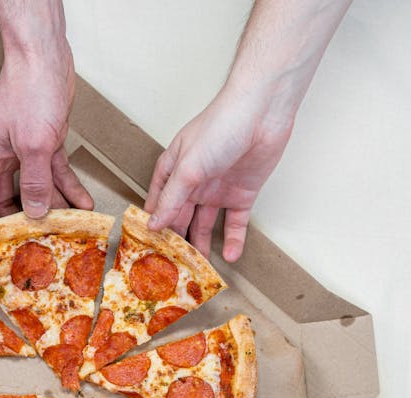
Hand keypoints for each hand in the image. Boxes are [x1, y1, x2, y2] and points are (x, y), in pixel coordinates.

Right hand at [0, 39, 91, 225]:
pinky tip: (83, 203)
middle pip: (9, 200)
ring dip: (54, 207)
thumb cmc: (29, 90)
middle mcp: (4, 157)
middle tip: (39, 242)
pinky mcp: (47, 143)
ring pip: (37, 189)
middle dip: (23, 222)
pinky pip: (57, 174)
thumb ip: (36, 181)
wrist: (45, 57)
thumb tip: (35, 212)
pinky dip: (69, 188)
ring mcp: (26, 151)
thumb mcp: (33, 144)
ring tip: (69, 228)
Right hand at [144, 90, 292, 261]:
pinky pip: (235, 223)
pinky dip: (233, 240)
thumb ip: (172, 199)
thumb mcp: (189, 167)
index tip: (146, 253)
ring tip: (199, 272)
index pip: (157, 205)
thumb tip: (153, 224)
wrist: (263, 113)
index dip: (152, 228)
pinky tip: (229, 257)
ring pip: (205, 225)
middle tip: (171, 270)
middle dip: (176, 243)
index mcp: (173, 171)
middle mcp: (193, 183)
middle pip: (181, 219)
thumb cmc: (220, 126)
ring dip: (202, 247)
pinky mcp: (242, 195)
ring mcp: (218, 190)